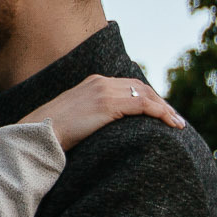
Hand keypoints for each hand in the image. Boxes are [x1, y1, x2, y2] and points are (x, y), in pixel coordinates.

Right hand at [26, 74, 184, 150]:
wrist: (38, 135)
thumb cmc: (52, 134)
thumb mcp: (74, 119)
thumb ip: (90, 117)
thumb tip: (101, 130)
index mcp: (91, 83)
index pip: (127, 85)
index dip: (147, 97)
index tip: (160, 112)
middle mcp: (99, 82)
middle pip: (140, 87)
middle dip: (160, 102)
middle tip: (174, 118)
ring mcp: (103, 91)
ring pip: (145, 94)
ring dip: (165, 108)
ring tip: (178, 124)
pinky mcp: (107, 104)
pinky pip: (143, 105)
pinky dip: (161, 112)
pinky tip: (171, 124)